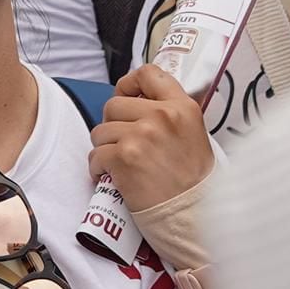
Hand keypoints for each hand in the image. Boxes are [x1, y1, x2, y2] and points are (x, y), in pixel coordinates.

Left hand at [90, 65, 215, 213]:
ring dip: (105, 148)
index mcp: (182, 106)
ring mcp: (141, 136)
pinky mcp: (123, 158)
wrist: (194, 214)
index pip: (148, 74)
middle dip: (112, 124)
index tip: (125, 97)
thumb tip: (136, 101)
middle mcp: (161, 116)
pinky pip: (95, 155)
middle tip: (122, 142)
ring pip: (100, 131)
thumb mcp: (193, 133)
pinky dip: (98, 168)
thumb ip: (169, 113)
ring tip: (120, 163)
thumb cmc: (193, 180)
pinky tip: (111, 176)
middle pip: (114, 105)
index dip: (129, 84)